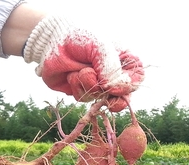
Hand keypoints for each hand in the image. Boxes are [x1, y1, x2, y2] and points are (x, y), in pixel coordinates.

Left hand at [23, 15, 143, 110]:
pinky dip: (77, 87)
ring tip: (80, 70)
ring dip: (88, 85)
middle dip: (116, 100)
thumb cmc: (79, 38)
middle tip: (110, 101)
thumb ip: (109, 66)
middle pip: (123, 96)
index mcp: (123, 60)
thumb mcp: (99, 46)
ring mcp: (97, 85)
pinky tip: (71, 75)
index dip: (129, 85)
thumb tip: (111, 88)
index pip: (137, 77)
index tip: (116, 86)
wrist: (52, 42)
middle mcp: (112, 74)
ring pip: (100, 97)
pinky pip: (84, 98)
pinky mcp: (82, 91)